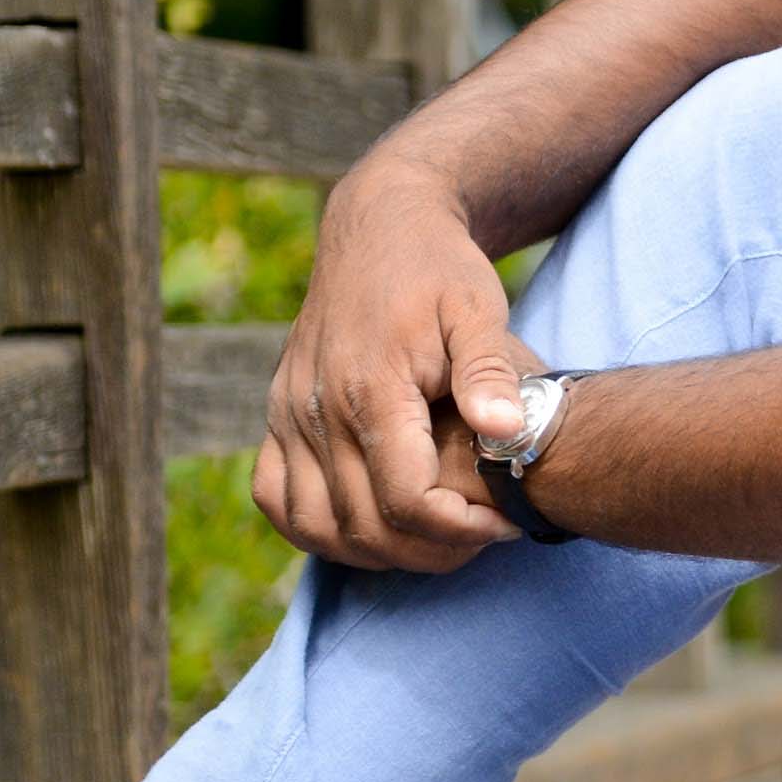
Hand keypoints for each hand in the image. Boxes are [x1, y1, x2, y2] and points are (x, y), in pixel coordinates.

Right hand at [250, 151, 539, 572]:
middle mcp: (316, 410)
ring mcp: (286, 416)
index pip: (408, 500)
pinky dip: (318, 530)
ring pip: (315, 528)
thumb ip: (490, 371)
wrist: (378, 229)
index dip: (461, 529)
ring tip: (436, 538)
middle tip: (482, 537)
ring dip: (377, 552)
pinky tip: (372, 524)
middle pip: (364, 527)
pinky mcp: (276, 417)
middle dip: (431, 550)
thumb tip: (505, 432)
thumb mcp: (480, 308)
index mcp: (371, 388)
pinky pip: (276, 500)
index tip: (506, 523)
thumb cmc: (440, 270)